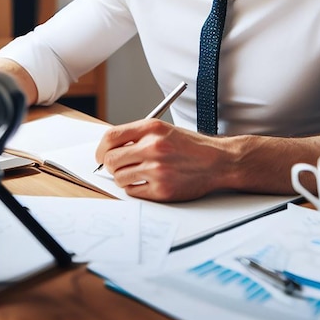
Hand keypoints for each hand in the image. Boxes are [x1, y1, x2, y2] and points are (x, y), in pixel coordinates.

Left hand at [95, 119, 227, 201]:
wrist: (218, 161)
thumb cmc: (189, 146)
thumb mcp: (163, 130)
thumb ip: (137, 136)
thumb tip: (109, 149)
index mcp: (151, 128)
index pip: (111, 136)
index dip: (101, 148)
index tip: (101, 154)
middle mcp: (153, 147)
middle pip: (111, 159)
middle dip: (110, 165)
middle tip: (118, 167)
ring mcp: (157, 169)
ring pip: (119, 178)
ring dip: (123, 178)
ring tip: (138, 174)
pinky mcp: (162, 189)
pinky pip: (133, 192)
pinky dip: (135, 189)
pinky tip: (148, 182)